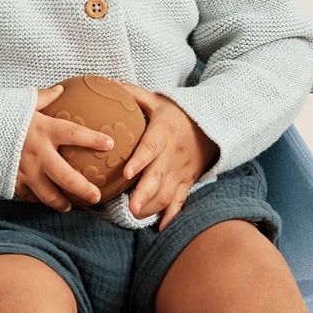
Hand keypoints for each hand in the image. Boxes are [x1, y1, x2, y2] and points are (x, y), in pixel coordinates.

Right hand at [15, 83, 114, 210]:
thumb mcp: (20, 101)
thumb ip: (42, 97)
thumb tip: (60, 89)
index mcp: (43, 130)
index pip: (75, 134)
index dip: (94, 140)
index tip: (110, 144)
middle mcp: (37, 153)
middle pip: (68, 177)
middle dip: (84, 190)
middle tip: (96, 196)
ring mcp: (24, 171)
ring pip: (49, 194)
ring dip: (62, 203)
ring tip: (70, 207)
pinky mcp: (11, 183)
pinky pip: (29, 196)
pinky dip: (38, 200)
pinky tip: (44, 202)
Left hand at [118, 82, 218, 229]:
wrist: (211, 125)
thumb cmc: (176, 113)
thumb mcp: (156, 99)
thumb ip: (130, 94)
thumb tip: (102, 84)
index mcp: (164, 133)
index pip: (151, 147)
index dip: (140, 161)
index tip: (127, 173)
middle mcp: (173, 154)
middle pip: (159, 177)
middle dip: (146, 194)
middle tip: (131, 207)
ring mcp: (181, 171)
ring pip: (168, 193)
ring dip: (153, 207)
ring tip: (136, 215)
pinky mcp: (187, 182)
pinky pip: (181, 202)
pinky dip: (172, 216)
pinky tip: (159, 227)